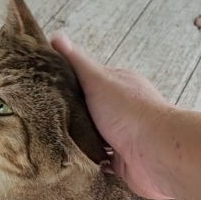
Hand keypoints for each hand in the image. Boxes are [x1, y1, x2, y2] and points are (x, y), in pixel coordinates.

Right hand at [51, 32, 174, 198]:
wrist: (156, 153)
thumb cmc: (129, 112)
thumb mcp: (98, 79)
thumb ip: (77, 61)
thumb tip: (56, 36)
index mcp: (120, 85)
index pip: (91, 80)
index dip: (69, 83)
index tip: (44, 89)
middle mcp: (124, 110)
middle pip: (92, 110)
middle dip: (73, 115)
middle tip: (44, 118)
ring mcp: (125, 136)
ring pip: (96, 137)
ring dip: (80, 141)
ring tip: (52, 142)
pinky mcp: (124, 162)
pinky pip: (102, 162)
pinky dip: (90, 163)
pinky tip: (72, 162)